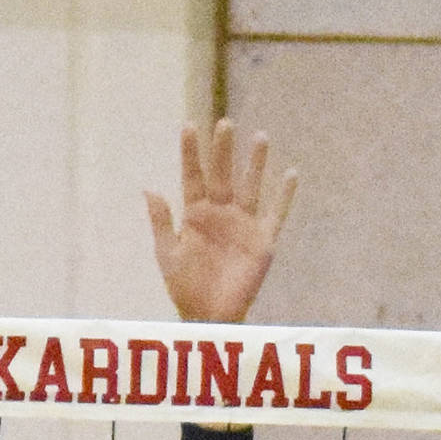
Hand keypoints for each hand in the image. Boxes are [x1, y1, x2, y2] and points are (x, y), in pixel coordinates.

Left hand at [145, 120, 298, 323]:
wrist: (210, 316)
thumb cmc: (186, 287)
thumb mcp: (168, 254)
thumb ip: (161, 222)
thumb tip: (149, 189)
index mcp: (195, 214)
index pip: (192, 176)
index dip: (191, 153)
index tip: (189, 126)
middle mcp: (221, 213)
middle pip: (222, 175)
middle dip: (223, 150)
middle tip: (225, 124)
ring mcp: (243, 225)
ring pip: (251, 186)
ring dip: (255, 163)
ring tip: (260, 136)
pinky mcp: (262, 241)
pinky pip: (275, 214)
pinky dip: (284, 196)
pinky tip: (291, 174)